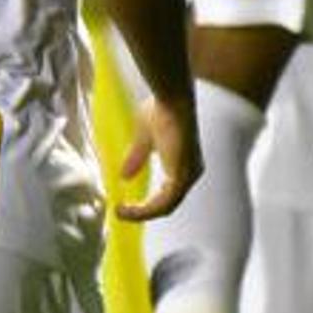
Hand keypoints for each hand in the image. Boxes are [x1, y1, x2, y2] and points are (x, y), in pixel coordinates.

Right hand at [117, 93, 197, 223]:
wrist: (172, 99)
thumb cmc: (162, 110)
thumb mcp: (144, 138)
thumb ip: (137, 158)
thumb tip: (124, 176)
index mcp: (185, 164)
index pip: (168, 193)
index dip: (147, 203)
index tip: (125, 205)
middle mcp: (192, 173)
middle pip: (167, 204)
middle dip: (142, 212)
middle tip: (120, 213)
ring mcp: (189, 176)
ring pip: (164, 207)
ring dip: (140, 213)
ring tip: (120, 213)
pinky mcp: (182, 178)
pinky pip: (162, 204)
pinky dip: (144, 210)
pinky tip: (127, 208)